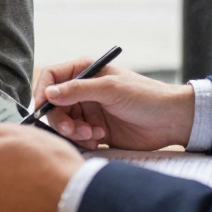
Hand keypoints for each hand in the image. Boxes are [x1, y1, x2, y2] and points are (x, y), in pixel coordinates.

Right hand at [32, 58, 195, 150]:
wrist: (171, 120)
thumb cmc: (145, 96)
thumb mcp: (110, 89)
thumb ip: (78, 90)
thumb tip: (49, 93)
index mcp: (86, 71)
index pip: (53, 77)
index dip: (43, 91)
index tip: (41, 107)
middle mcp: (85, 90)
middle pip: (55, 105)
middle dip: (61, 119)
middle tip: (73, 130)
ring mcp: (90, 110)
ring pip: (65, 123)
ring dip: (74, 132)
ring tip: (92, 135)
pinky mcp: (97, 130)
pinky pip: (78, 137)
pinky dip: (83, 141)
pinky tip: (99, 139)